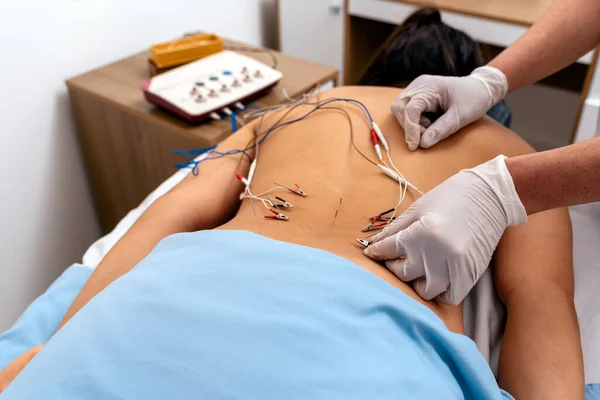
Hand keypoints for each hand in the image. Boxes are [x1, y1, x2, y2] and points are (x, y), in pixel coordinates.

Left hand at [364, 156, 526, 304]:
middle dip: (395, 266)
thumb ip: (395, 229)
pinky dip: (441, 291)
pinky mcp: (471, 274)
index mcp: (420, 234)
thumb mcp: (418, 208)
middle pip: (403, 274)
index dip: (376, 252)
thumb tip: (374, 244)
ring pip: (425, 290)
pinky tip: (437, 278)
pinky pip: (450, 297)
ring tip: (418, 269)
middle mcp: (435, 254)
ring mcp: (454, 266)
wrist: (490, 195)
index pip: (387, 251)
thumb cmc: (451, 197)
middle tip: (398, 258)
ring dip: (417, 282)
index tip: (372, 254)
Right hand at [391, 66, 507, 150]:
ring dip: (411, 123)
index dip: (410, 129)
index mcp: (431, 87)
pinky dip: (414, 120)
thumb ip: (441, 130)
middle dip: (408, 126)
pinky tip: (429, 122)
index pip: (411, 109)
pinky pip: (407, 109)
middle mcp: (420, 85)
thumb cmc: (473, 100)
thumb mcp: (460, 117)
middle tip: (426, 135)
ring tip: (430, 127)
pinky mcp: (417, 94)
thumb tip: (422, 144)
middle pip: (399, 107)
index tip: (414, 146)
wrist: (480, 89)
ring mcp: (417, 88)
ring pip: (400, 109)